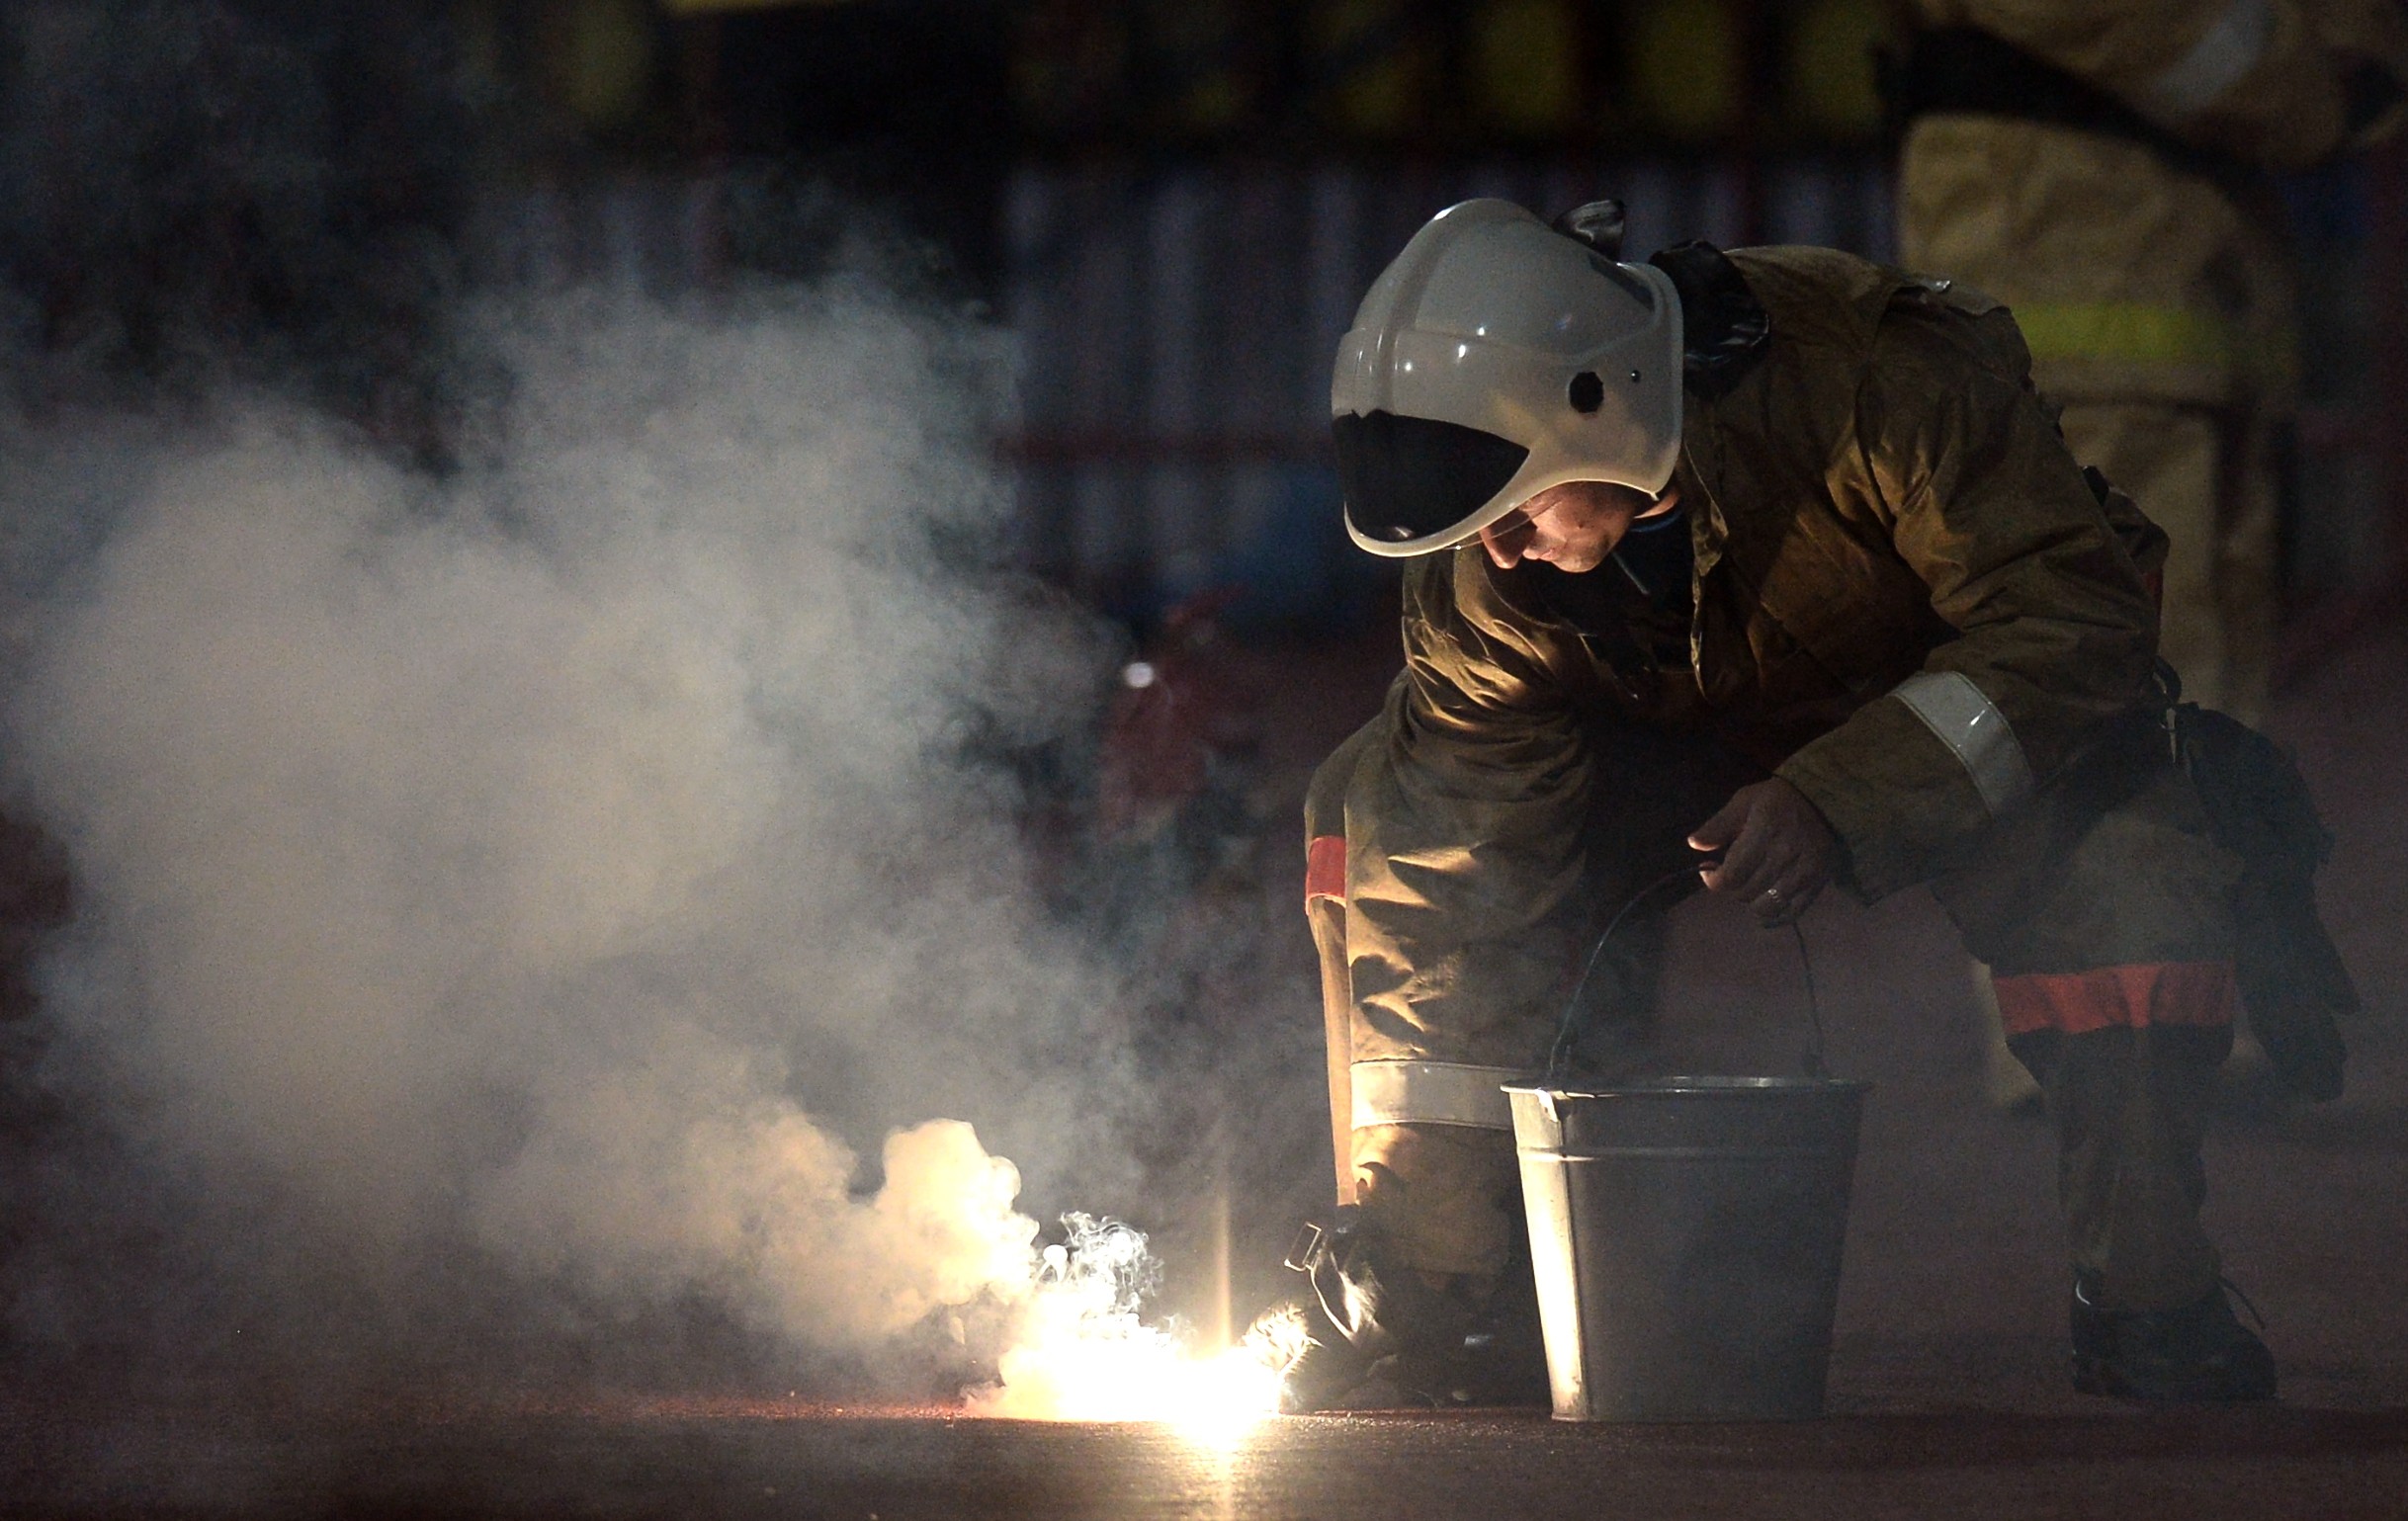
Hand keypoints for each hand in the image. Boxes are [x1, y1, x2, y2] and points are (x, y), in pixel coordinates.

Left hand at [1687, 778, 1836, 926]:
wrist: (1824, 803)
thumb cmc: (1777, 801)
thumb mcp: (1744, 801)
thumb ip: (1718, 825)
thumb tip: (1694, 844)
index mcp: (1765, 830)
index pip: (1732, 874)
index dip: (1713, 880)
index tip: (1709, 871)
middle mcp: (1786, 854)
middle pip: (1746, 892)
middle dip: (1731, 887)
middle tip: (1730, 875)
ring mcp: (1804, 872)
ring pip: (1766, 907)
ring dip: (1750, 900)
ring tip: (1750, 885)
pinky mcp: (1818, 884)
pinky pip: (1790, 913)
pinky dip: (1774, 914)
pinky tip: (1765, 901)